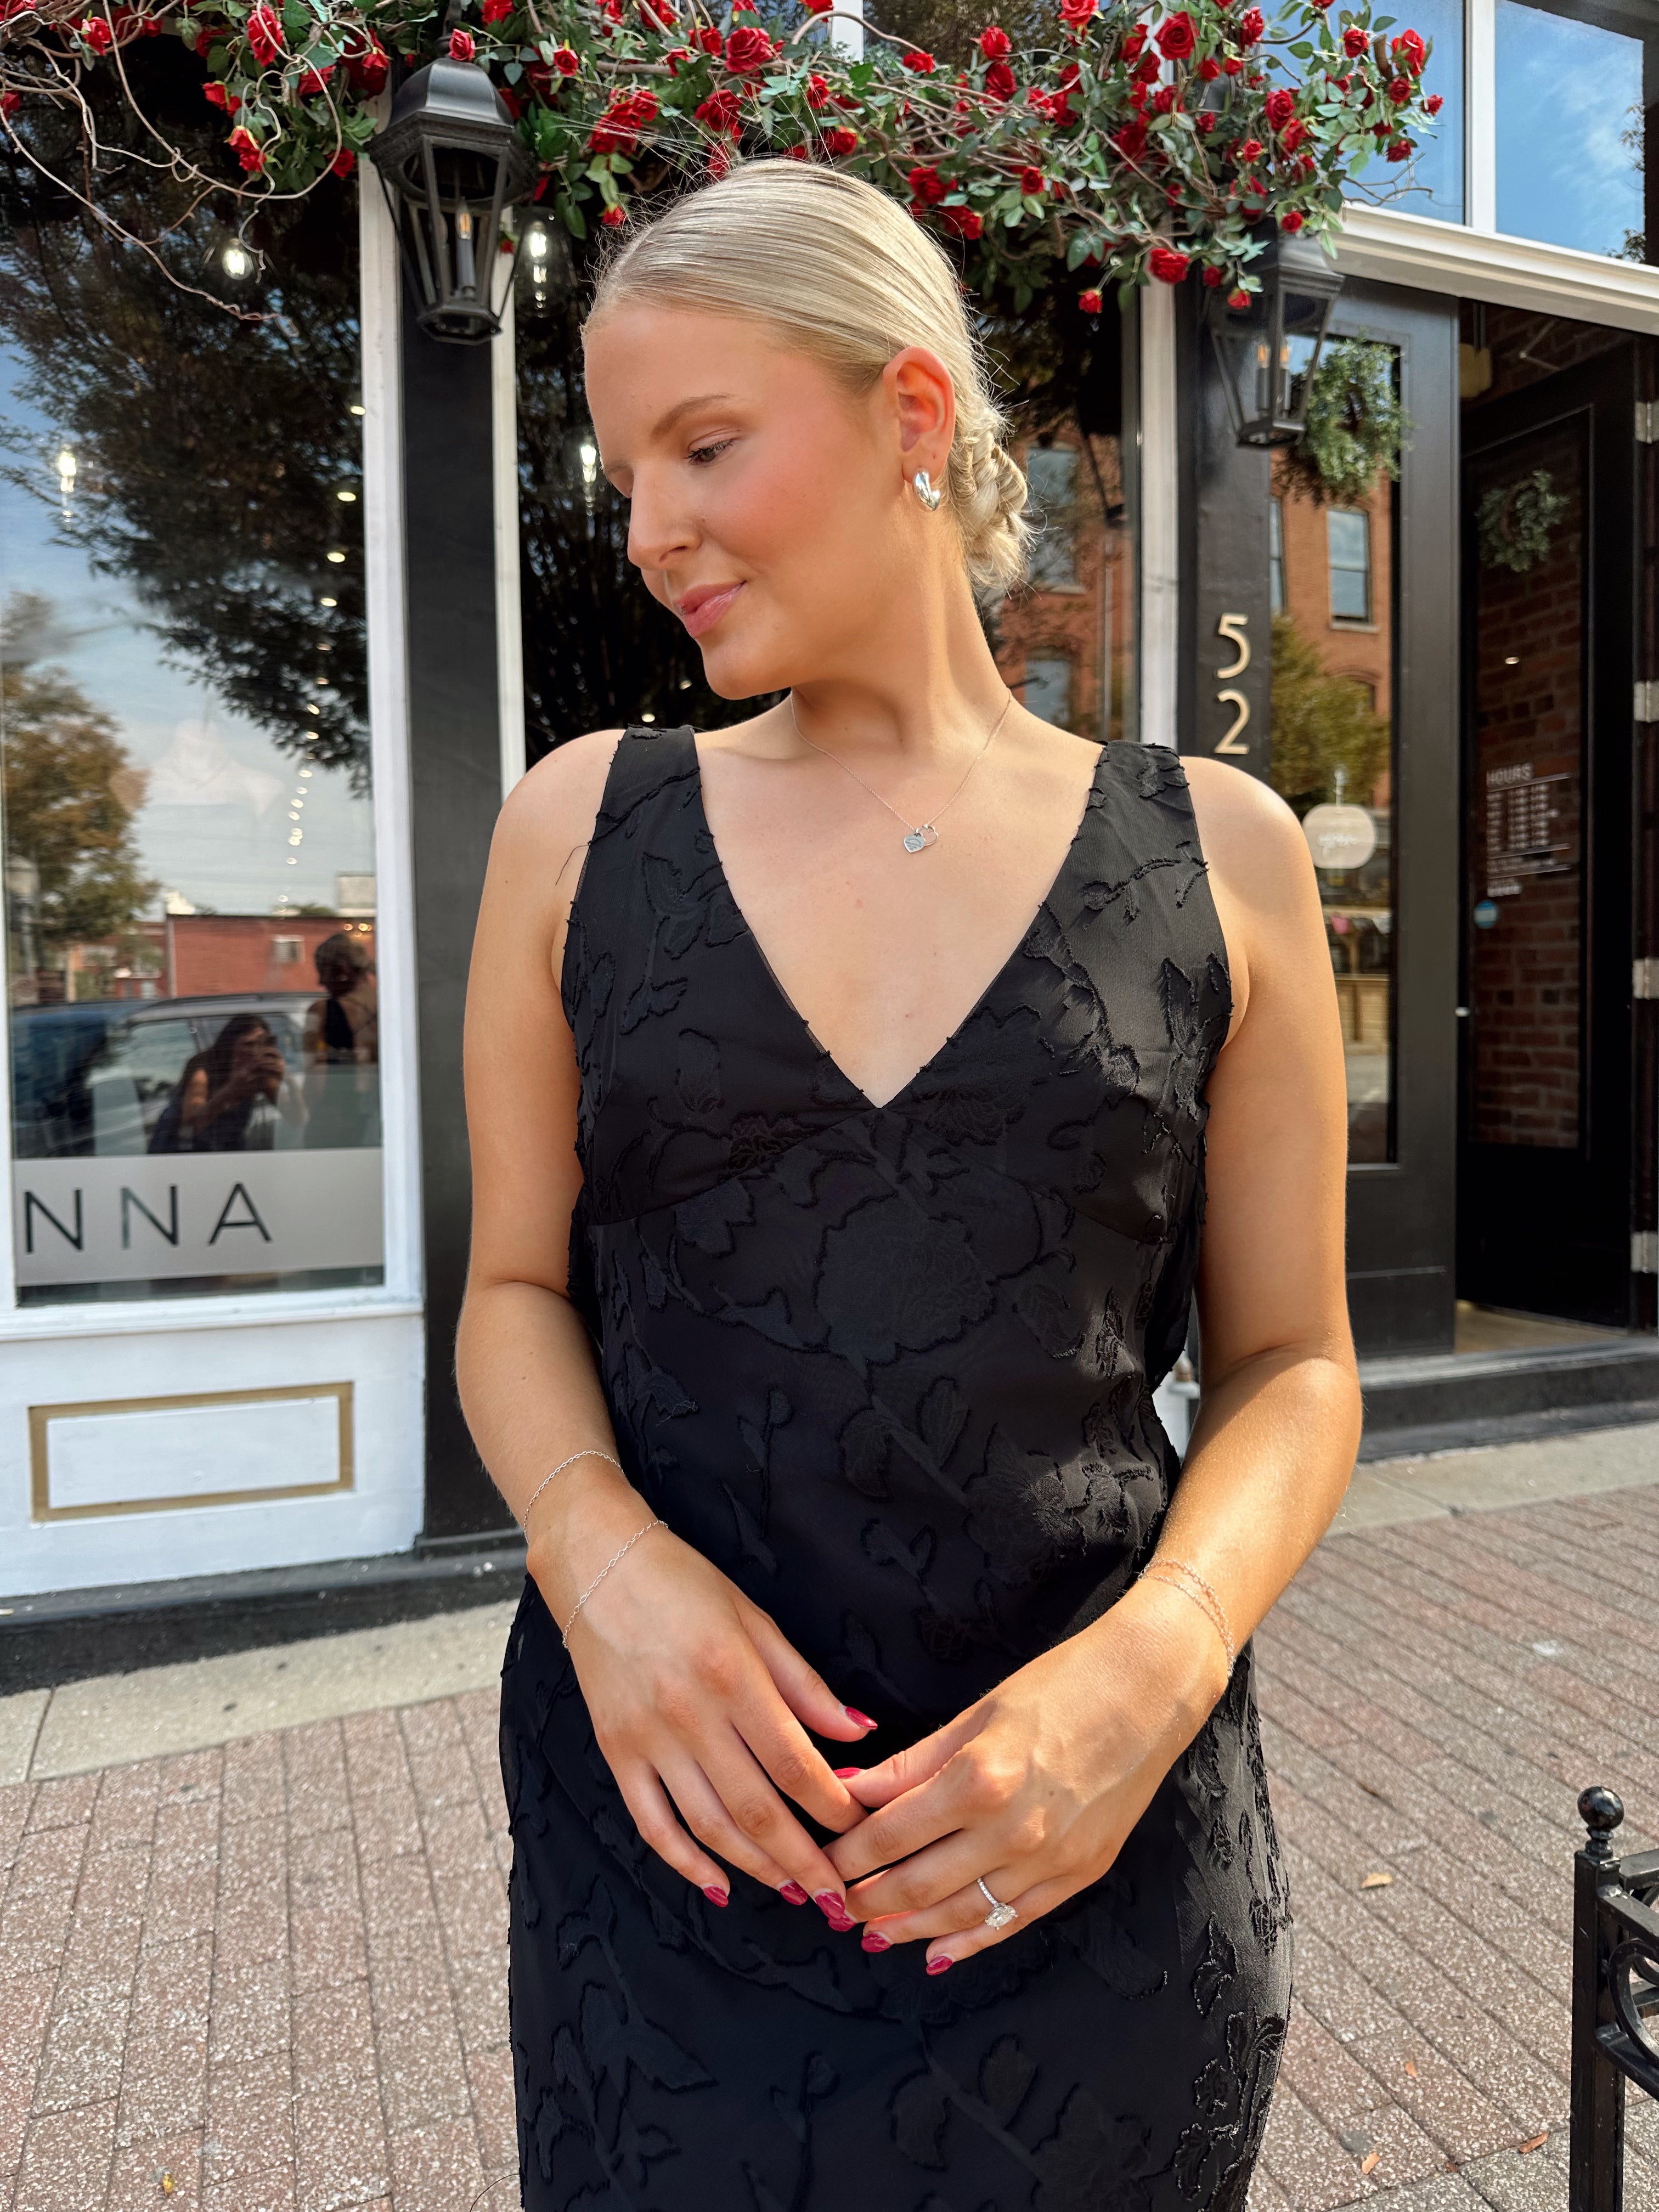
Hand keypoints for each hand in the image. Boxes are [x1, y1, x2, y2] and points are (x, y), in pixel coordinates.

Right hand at [530, 1484, 879, 1925]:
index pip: (796, 1764)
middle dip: (804, 1861)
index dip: (833, 1809)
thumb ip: (805, 1684)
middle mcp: (690, 1715)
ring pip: (710, 1826)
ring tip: (794, 1892)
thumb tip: (859, 1733)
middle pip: (757, 1808)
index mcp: (733, 1676)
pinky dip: (685, 1863)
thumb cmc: (685, 1585)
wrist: (598, 1566)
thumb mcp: (755, 1620)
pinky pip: (652, 1823)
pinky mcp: (615, 1752)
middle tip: (839, 1897)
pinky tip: (718, 1886)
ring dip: (756, 1869)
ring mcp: (648, 1739)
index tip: (862, 1834)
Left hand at [822, 1579, 1228, 1969]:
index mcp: (978, 1780)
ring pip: (960, 1914)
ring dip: (908, 1930)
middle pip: (917, 1885)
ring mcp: (1050, 1860)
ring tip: (871, 1934)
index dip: (845, 1855)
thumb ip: (909, 1764)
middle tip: (833, 1906)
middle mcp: (1012, 1830)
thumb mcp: (976, 1714)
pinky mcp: (1080, 1875)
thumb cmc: (1060, 1684)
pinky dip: (969, 1942)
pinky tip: (936, 1954)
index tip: (818, 1862)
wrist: (1149, 1690)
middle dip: (867, 1900)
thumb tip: (847, 1790)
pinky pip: (1012, 1921)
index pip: (889, 1835)